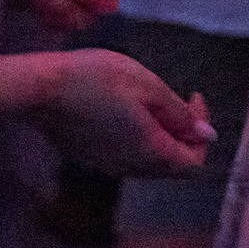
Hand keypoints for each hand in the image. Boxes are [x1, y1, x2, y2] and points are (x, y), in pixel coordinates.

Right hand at [32, 49, 212, 174]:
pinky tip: (116, 105)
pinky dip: (132, 134)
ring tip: (143, 97)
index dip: (201, 133)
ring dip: (156, 132)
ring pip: (146, 158)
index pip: (195, 162)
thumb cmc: (98, 78)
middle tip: (170, 95)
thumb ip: (179, 113)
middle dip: (179, 130)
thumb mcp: (147, 85)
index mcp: (152, 153)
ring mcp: (106, 166)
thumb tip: (207, 134)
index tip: (192, 97)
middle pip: (170, 162)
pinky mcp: (86, 157)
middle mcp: (131, 169)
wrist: (41, 88)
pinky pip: (122, 152)